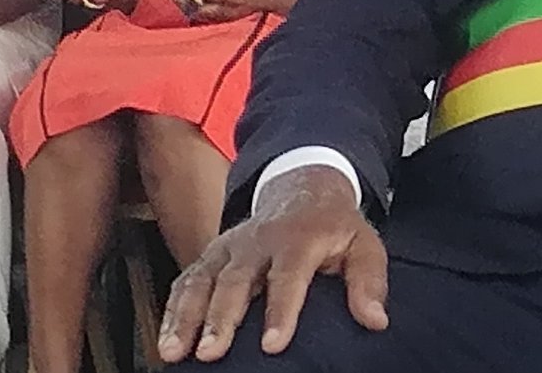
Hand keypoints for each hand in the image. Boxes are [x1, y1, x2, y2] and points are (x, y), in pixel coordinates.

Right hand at [158, 165, 386, 363]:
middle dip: (222, 317)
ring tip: (175, 352)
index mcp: (298, 238)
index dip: (281, 310)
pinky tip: (165, 343)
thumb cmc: (335, 228)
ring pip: (202, 280)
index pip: (289, 275)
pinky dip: (171, 312)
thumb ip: (369, 281)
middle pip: (236, 279)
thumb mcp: (364, 244)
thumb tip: (376, 320)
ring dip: (186, 316)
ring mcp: (229, 247)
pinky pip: (185, 282)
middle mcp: (257, 241)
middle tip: (212, 353)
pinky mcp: (210, 255)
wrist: (302, 189)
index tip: (273, 344)